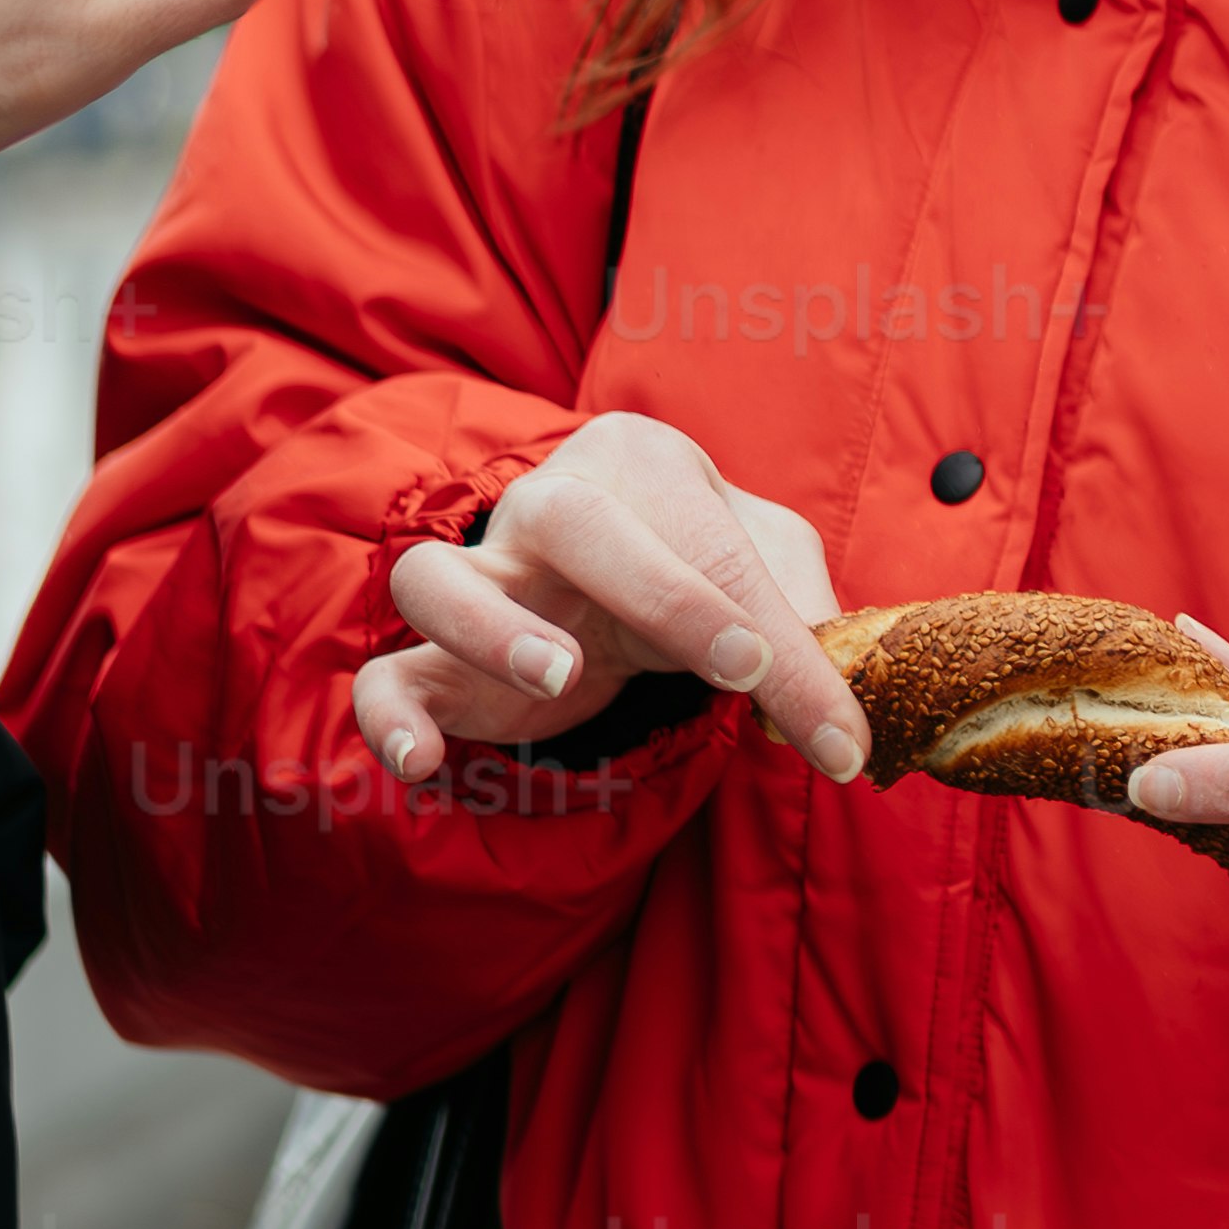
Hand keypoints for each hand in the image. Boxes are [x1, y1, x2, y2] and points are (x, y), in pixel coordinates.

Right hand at [354, 413, 863, 794]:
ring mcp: (477, 580)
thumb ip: (810, 625)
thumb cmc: (697, 560)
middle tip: (740, 668)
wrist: (607, 576)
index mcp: (640, 466)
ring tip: (557, 677)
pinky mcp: (431, 661)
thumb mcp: (770, 570)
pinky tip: (422, 761)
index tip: (837, 732)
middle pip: (575, 521)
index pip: (716, 547)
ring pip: (434, 578)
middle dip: (664, 595)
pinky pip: (382, 676)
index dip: (785, 641)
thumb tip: (845, 717)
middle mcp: (543, 507)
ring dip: (489, 627)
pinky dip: (390, 716)